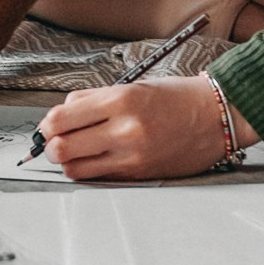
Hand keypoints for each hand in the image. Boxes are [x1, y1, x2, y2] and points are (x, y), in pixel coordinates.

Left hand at [36, 75, 242, 180]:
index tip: (48, 125)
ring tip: (76, 151)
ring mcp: (132, 157)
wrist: (218, 117)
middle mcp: (124, 130)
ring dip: (68, 161)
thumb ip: (94, 98)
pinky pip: (98, 178)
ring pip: (74, 169)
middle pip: (61, 148)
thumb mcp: (134, 86)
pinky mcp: (139, 175)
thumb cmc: (178, 97)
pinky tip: (97, 159)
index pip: (61, 119)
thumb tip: (60, 113)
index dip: (46, 124)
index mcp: (122, 99)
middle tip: (56, 140)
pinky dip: (89, 170)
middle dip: (51, 146)